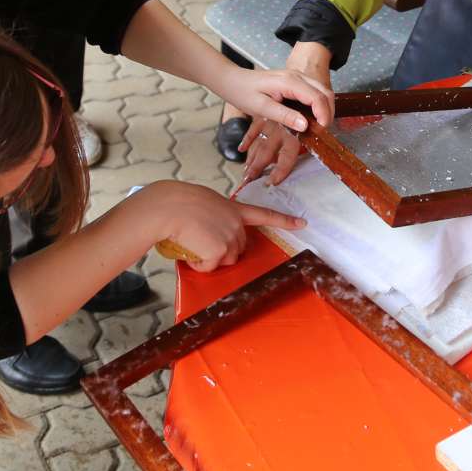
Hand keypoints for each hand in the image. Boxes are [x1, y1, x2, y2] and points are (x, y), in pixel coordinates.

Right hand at [132, 181, 304, 272]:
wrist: (168, 207)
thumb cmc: (177, 203)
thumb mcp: (204, 203)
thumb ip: (216, 215)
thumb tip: (210, 231)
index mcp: (233, 208)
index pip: (264, 214)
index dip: (284, 220)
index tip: (302, 223)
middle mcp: (236, 223)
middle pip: (237, 248)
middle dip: (221, 249)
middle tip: (199, 238)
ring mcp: (231, 237)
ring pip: (226, 260)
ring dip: (209, 258)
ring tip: (192, 242)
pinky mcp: (221, 251)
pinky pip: (211, 267)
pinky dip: (199, 265)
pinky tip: (190, 251)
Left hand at [237, 43, 336, 188]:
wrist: (232, 80)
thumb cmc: (242, 93)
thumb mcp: (261, 108)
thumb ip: (284, 115)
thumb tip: (305, 125)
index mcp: (290, 82)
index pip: (317, 97)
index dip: (323, 115)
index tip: (321, 131)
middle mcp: (297, 76)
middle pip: (325, 92)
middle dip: (328, 112)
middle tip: (322, 131)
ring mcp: (297, 77)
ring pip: (322, 91)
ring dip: (325, 108)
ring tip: (318, 127)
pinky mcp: (295, 81)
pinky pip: (314, 92)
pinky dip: (318, 104)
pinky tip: (312, 118)